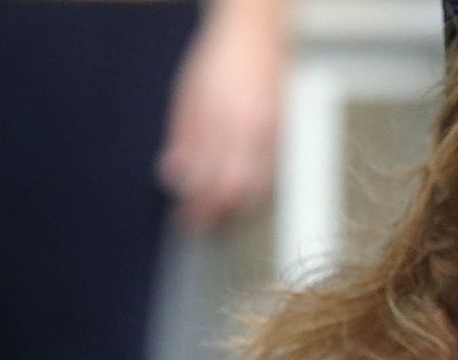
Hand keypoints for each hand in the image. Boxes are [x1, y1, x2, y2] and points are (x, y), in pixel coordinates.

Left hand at [159, 0, 287, 231]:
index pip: (209, 183)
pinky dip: (255, 192)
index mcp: (224, 123)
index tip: (185, 222)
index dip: (197, 209)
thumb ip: (183, 139)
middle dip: (219, 217)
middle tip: (202, 228)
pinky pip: (271, 176)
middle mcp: (253, 134)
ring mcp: (272, 136)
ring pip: (259, 190)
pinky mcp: (283, 136)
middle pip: (237, 194)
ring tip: (221, 216)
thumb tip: (173, 177)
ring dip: (239, 209)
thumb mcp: (186, 96)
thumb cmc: (217, 60)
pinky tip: (242, 194)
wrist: (256, 34)